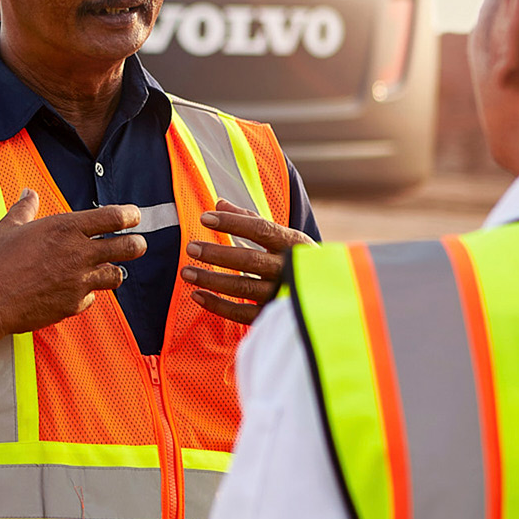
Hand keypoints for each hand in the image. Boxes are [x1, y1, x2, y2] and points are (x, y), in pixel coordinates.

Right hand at [0, 191, 145, 341]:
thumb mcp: (8, 227)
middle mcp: (78, 253)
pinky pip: (90, 298)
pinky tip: (76, 290)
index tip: (134, 215)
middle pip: (127, 247)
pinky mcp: (72, 305)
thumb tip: (29, 194)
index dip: (130, 215)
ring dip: (114, 270)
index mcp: (65, 228)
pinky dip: (87, 293)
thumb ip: (25, 209)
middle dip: (137, 244)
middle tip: (138, 243)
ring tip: (109, 268)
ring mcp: (78, 281)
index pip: (113, 217)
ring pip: (116, 275)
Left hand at [179, 198, 314, 323]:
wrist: (331, 295)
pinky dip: (218, 306)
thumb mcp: (284, 236)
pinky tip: (198, 295)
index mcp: (294, 244)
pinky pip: (243, 313)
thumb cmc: (298, 259)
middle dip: (217, 253)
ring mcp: (282, 294)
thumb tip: (218, 202)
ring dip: (212, 279)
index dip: (232, 223)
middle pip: (249, 260)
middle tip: (191, 248)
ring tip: (186, 272)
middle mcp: (289, 268)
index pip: (261, 229)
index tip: (205, 217)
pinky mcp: (274, 315)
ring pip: (243, 287)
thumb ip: (251, 220)